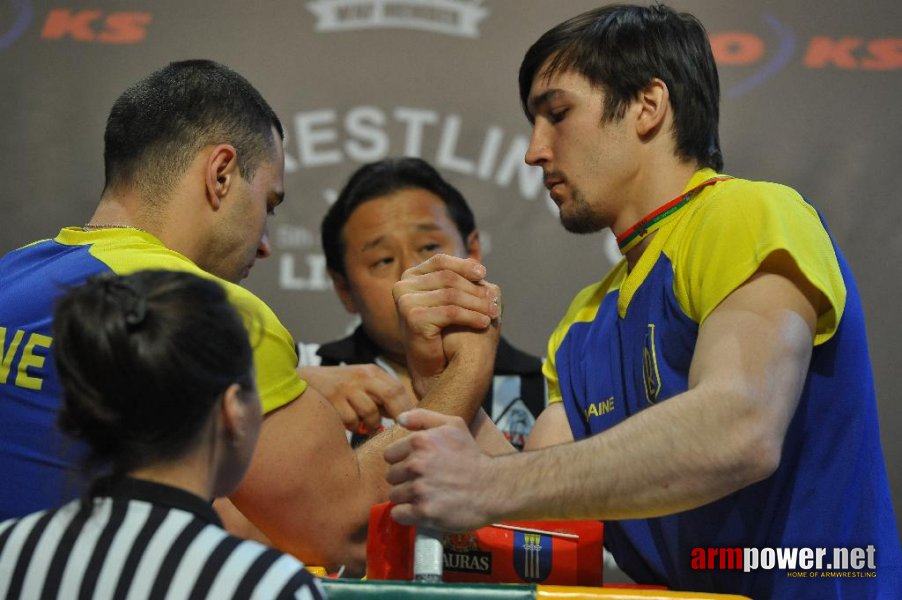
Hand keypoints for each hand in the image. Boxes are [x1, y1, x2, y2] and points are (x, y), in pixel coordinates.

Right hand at [297, 364, 414, 433]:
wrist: (303, 381)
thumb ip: (380, 394)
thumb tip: (404, 415)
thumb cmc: (337, 386)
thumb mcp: (360, 382)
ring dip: (372, 424)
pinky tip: (348, 423)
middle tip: (397, 428)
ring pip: (371, 412)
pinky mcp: (333, 400)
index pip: (399, 388)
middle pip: (391, 395)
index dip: (408, 406)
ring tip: (366, 425)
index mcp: (371, 371)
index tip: (410, 421)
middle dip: (398, 415)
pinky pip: (352, 421)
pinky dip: (354, 427)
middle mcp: (361, 376)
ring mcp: (346, 387)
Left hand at [384, 409, 496, 530]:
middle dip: (405, 479)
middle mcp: (416, 464)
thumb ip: (423, 417)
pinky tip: (422, 509)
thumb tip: (399, 418)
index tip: (417, 466)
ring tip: (425, 496)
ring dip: (407, 497)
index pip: (389, 455)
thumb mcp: (454, 425)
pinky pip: (399, 514)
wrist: (492, 487)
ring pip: (394, 495)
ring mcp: (419, 489)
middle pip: (391, 476)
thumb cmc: (472, 456)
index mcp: (420, 442)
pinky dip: (407, 514)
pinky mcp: (423, 511)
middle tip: (424, 481)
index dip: (402, 460)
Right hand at [392, 255, 500, 396]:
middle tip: (494, 301)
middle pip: (447, 278)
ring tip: (494, 313)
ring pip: (451, 295)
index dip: (463, 266)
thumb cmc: (444, 332)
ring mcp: (405, 301)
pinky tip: (485, 323)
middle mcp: (402, 286)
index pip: (440, 261)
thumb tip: (478, 264)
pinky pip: (451, 312)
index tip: (484, 274)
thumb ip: (460, 281)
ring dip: (477, 304)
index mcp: (410, 277)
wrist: (433, 367)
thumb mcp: (450, 300)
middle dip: (475, 289)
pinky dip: (472, 317)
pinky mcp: (413, 317)